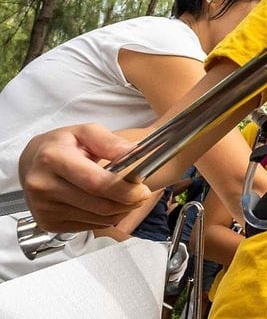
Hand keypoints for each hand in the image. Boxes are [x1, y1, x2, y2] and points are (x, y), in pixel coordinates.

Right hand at [19, 123, 152, 232]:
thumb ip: (111, 142)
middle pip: (99, 205)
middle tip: (142, 195)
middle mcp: (44, 186)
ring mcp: (44, 208)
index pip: (95, 183)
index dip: (124, 190)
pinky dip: (105, 218)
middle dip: (128, 203)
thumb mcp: (85, 132)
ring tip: (126, 197)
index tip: (143, 191)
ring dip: (120, 211)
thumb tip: (135, 153)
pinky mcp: (47, 223)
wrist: (30, 163)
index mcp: (53, 159)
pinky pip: (89, 227)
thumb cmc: (61, 146)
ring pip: (98, 219)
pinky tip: (107, 204)